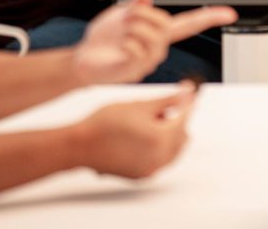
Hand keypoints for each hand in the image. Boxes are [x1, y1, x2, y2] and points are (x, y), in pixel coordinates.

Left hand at [74, 0, 237, 84]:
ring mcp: (150, 61)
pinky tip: (120, 48)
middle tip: (125, 22)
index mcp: (160, 33)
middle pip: (163, 21)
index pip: (190, 23)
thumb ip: (135, 6)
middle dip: (140, 14)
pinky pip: (137, 47)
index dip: (210, 16)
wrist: (84, 60)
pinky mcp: (137, 70)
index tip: (229, 14)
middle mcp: (160, 48)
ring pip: (150, 33)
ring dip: (131, 28)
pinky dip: (125, 42)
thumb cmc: (103, 41)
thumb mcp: (120, 14)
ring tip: (121, 36)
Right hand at [74, 85, 195, 178]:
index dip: (185, 103)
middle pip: (182, 137)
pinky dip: (157, 149)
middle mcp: (159, 158)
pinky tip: (141, 138)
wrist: (80, 145)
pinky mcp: (141, 176)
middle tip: (159, 109)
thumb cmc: (105, 123)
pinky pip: (160, 161)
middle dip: (176, 121)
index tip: (186, 93)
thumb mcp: (139, 105)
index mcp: (162, 138)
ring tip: (146, 124)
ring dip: (168, 136)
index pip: (184, 118)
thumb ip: (167, 100)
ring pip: (173, 151)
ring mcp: (150, 170)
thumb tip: (188, 92)